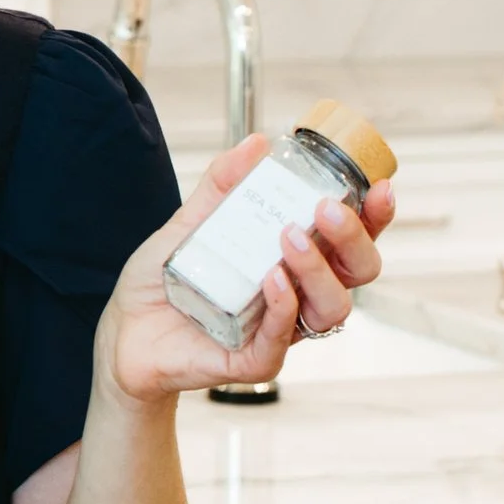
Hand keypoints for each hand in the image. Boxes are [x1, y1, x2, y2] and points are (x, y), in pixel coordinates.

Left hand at [100, 137, 394, 409]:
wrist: (124, 332)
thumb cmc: (164, 280)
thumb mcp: (190, 223)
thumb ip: (222, 186)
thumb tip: (256, 142)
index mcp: (294, 260)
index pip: (350, 240)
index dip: (374, 216)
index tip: (379, 187)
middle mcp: (298, 295)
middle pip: (358, 273)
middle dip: (353, 239)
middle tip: (325, 210)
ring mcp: (281, 331)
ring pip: (332, 308)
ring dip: (318, 269)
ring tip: (288, 238)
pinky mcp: (254, 361)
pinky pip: (283, 339)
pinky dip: (283, 306)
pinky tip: (271, 279)